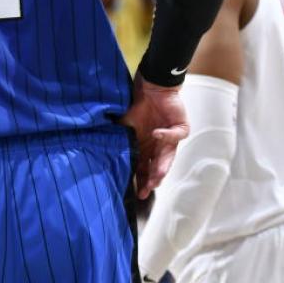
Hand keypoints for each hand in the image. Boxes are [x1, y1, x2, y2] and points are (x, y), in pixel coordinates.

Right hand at [120, 76, 188, 198]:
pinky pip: (175, 135)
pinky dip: (167, 136)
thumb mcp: (124, 126)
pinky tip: (155, 135)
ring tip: (157, 176)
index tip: (138, 193)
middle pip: (157, 167)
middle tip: (148, 189)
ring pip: (169, 157)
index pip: (144, 169)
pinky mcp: (180, 128)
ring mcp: (171, 138)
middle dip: (153, 179)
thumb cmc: (137, 107)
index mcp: (146, 148)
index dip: (141, 180)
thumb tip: (103, 153)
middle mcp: (160, 147)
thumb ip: (119, 140)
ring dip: (163, 166)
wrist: (151, 89)